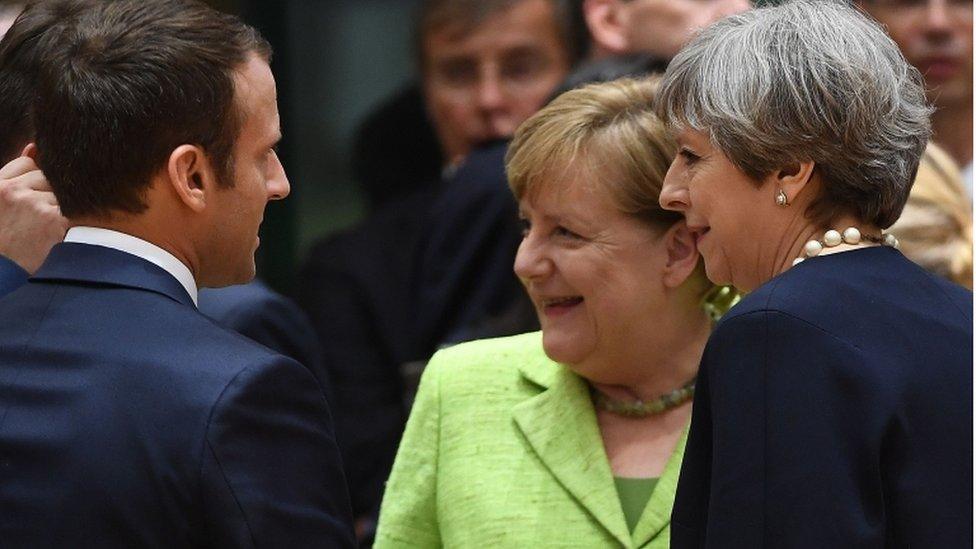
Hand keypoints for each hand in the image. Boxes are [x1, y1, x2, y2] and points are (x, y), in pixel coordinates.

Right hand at [0, 155, 67, 273]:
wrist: (2, 270)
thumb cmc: (2, 240)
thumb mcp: (0, 202)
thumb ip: (13, 176)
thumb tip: (33, 148)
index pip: (26, 164)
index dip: (33, 180)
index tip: (33, 197)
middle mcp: (12, 190)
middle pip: (47, 177)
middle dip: (48, 194)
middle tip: (39, 218)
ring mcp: (33, 203)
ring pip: (61, 194)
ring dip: (59, 209)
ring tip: (44, 228)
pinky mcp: (53, 218)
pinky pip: (72, 211)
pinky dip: (69, 222)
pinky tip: (56, 234)